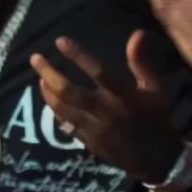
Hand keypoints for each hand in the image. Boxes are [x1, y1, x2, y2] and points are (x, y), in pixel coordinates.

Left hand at [31, 31, 184, 183]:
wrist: (157, 158)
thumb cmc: (156, 117)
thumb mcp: (154, 88)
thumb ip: (140, 61)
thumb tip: (136, 33)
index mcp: (122, 95)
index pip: (97, 70)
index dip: (77, 55)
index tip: (59, 41)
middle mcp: (105, 111)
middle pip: (69, 91)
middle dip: (49, 73)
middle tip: (35, 59)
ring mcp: (94, 128)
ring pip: (62, 109)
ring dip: (47, 92)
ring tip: (40, 78)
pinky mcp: (88, 142)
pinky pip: (65, 125)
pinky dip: (56, 111)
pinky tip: (50, 100)